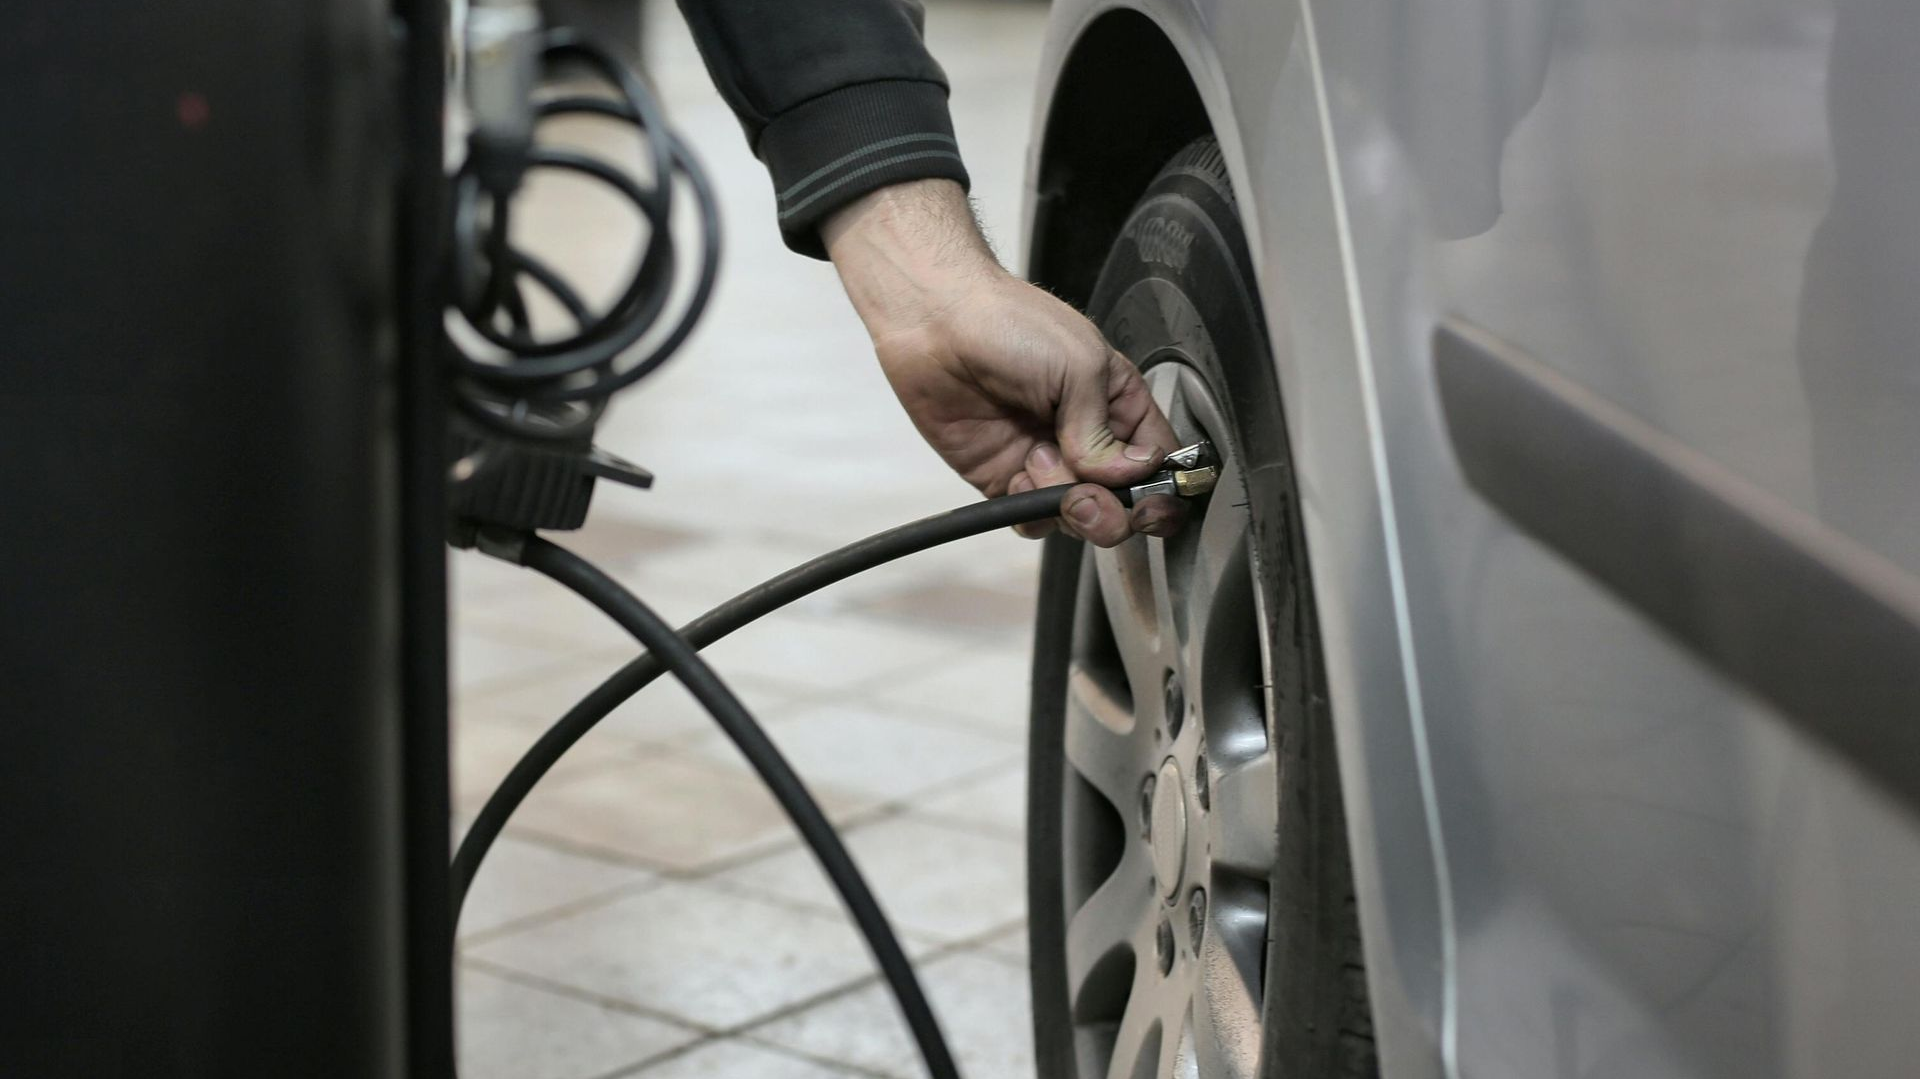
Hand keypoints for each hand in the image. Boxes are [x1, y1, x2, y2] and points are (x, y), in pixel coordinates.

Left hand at [822, 179, 1182, 545]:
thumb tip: (1124, 478)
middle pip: (1125, 503)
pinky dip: (1032, 512)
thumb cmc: (1010, 324)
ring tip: (1037, 461)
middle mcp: (1089, 439)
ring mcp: (1047, 462)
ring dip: (1066, 505)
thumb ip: (1104, 431)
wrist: (936, 323)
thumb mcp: (1079, 365)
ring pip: (1081, 517)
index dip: (1162, 490)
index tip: (1147, 499)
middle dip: (1112, 510)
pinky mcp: (1005, 479)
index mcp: (1119, 405)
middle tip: (1087, 494)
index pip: (1161, 463)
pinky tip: (1018, 474)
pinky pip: (1033, 520)